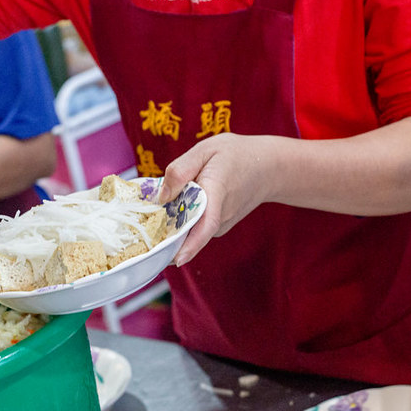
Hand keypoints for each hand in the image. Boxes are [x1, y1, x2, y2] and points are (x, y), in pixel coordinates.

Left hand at [158, 133, 277, 264]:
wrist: (268, 167)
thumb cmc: (236, 155)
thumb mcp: (205, 150)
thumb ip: (181, 170)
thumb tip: (162, 196)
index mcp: (217, 191)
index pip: (206, 223)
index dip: (191, 244)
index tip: (177, 260)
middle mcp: (221, 214)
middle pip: (190, 232)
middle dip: (166, 236)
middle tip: (142, 234)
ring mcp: (221, 224)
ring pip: (190, 230)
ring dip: (173, 224)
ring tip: (159, 208)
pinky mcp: (218, 227)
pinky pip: (195, 227)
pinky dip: (182, 221)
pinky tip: (177, 207)